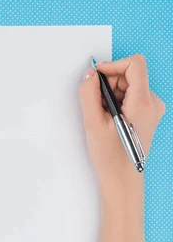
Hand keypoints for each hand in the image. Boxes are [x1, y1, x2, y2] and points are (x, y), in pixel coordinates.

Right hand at [78, 54, 164, 202]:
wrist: (122, 178)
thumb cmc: (110, 155)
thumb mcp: (93, 122)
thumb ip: (88, 94)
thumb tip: (90, 75)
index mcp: (143, 103)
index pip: (135, 64)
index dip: (113, 65)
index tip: (97, 76)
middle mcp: (153, 103)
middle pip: (130, 74)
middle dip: (109, 84)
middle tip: (96, 104)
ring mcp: (152, 109)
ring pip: (128, 85)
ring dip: (111, 94)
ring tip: (102, 115)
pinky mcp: (147, 114)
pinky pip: (130, 96)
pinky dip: (116, 101)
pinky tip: (109, 118)